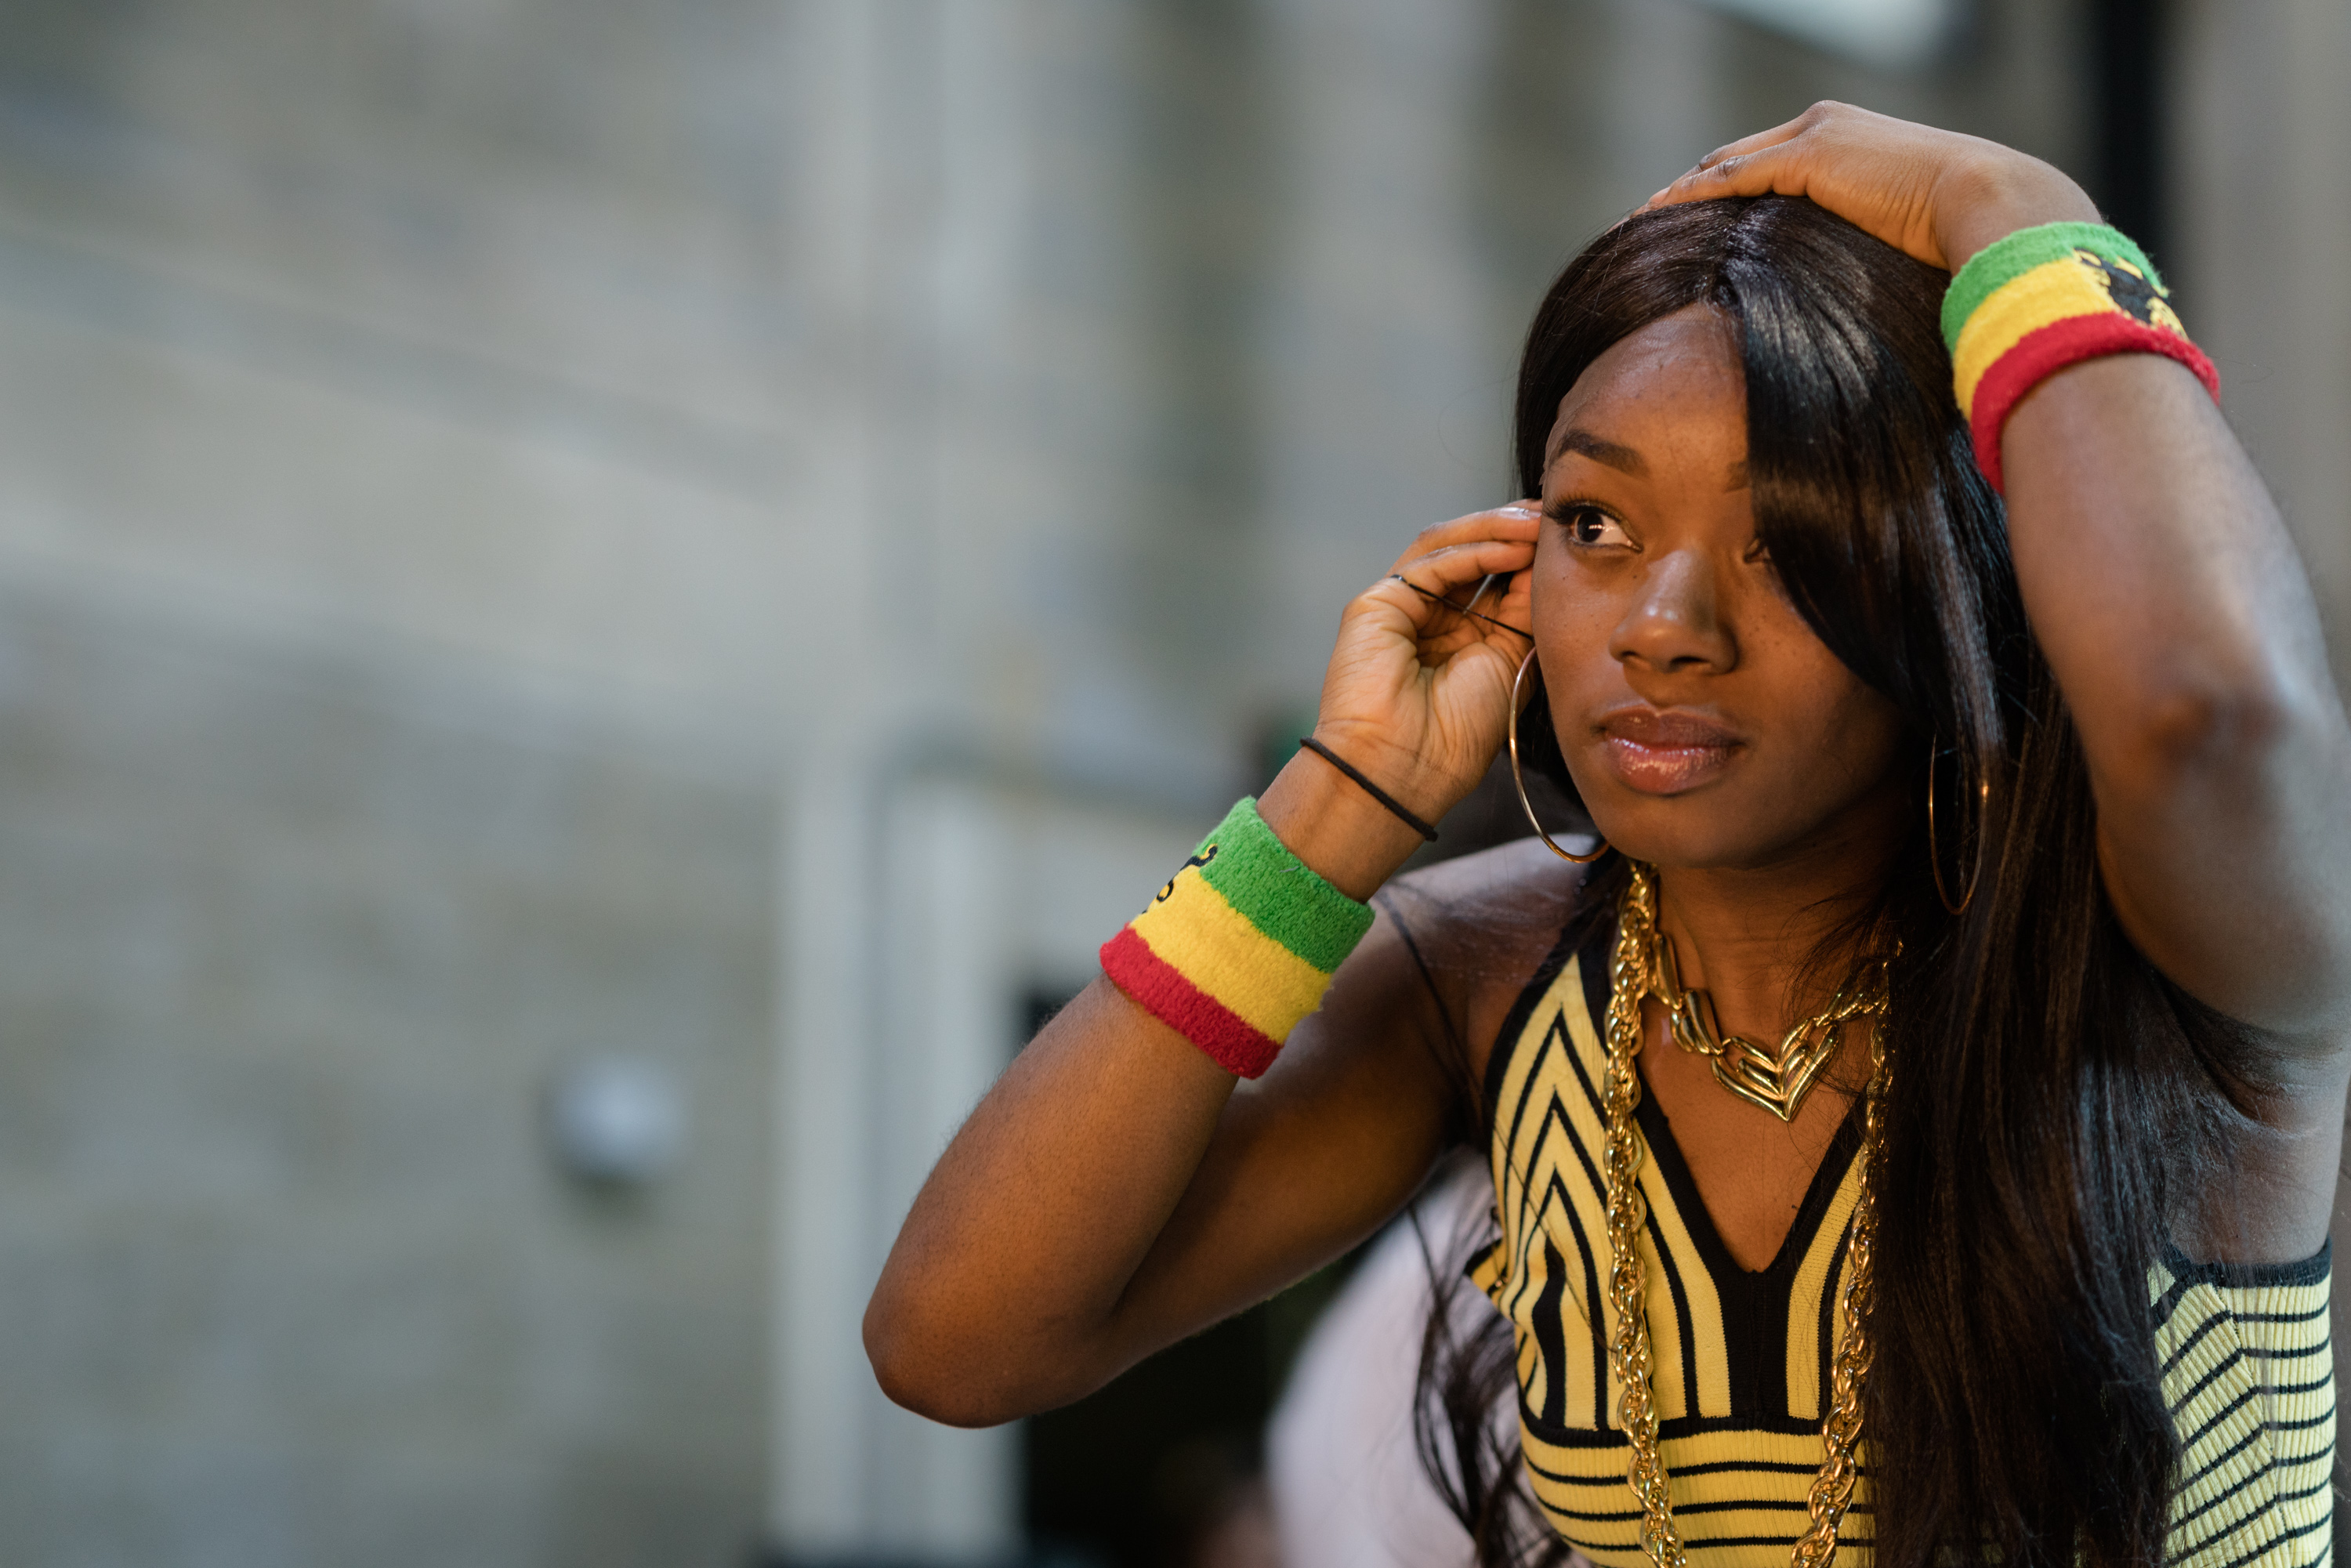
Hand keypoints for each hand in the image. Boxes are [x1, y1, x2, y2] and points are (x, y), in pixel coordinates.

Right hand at [1309, 503, 1540, 824]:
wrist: (1405, 768)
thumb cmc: (1457, 737)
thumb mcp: (1512, 664)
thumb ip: (1527, 615)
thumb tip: (1551, 568)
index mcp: (1462, 638)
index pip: (1498, 579)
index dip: (1533, 557)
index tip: (1573, 542)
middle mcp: (1430, 617)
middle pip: (1474, 554)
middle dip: (1518, 532)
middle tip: (1559, 516)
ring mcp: (1401, 607)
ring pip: (1450, 547)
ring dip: (1498, 530)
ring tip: (1541, 523)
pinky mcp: (1377, 602)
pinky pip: (1431, 563)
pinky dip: (1475, 548)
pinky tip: (1513, 545)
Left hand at [1638, 102, 2099, 272]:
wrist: (1999, 208)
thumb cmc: (1966, 243)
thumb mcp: (1906, 245)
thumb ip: (1870, 259)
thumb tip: (1861, 319)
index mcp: (1849, 142)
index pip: (1766, 166)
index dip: (1721, 195)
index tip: (1687, 231)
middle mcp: (1825, 127)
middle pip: (1732, 161)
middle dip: (1684, 194)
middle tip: (1641, 230)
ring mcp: (1815, 136)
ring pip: (1720, 167)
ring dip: (1673, 199)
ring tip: (1632, 232)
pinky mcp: (1808, 157)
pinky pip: (1726, 181)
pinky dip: (1685, 200)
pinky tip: (1650, 225)